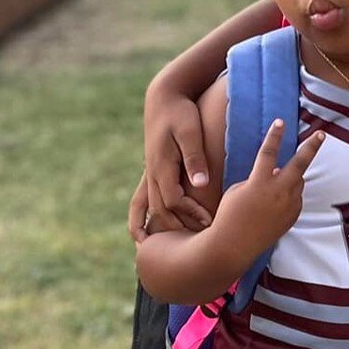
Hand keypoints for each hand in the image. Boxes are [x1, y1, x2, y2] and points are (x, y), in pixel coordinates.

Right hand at [128, 83, 214, 240]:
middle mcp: (152, 172)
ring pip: (147, 208)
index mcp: (162, 165)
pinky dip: (139, 218)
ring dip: (152, 229)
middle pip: (160, 210)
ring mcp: (149, 172)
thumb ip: (195, 159)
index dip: (190, 213)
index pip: (174, 200)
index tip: (209, 220)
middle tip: (195, 242)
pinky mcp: (151, 170)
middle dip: (176, 228)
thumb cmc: (180, 113)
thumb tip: (201, 184)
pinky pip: (140, 200)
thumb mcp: (189, 132)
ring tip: (154, 251)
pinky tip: (141, 235)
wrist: (164, 97)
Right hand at [211, 121, 324, 262]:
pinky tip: (275, 202)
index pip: (269, 153)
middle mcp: (278, 193)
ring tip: (278, 181)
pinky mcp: (292, 217)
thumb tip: (276, 173)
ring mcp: (288, 206)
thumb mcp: (239, 190)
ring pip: (298, 182)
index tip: (281, 121)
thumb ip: (259, 178)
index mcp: (260, 182)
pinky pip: (296, 199)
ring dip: (292, 177)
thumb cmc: (230, 215)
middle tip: (321, 134)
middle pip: (300, 165)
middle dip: (311, 147)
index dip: (274, 136)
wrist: (235, 245)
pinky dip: (289, 195)